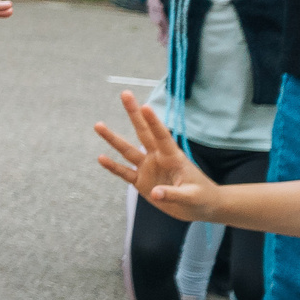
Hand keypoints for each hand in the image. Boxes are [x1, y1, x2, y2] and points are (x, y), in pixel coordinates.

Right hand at [94, 92, 220, 217]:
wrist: (201, 206)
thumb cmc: (202, 197)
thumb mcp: (192, 197)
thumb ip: (173, 194)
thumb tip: (154, 193)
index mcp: (173, 157)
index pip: (162, 136)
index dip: (154, 122)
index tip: (145, 106)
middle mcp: (158, 157)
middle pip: (143, 132)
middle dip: (134, 114)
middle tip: (125, 94)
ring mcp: (148, 168)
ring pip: (127, 150)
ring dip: (113, 138)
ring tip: (98, 125)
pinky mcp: (141, 181)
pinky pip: (124, 172)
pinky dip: (113, 166)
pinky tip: (101, 158)